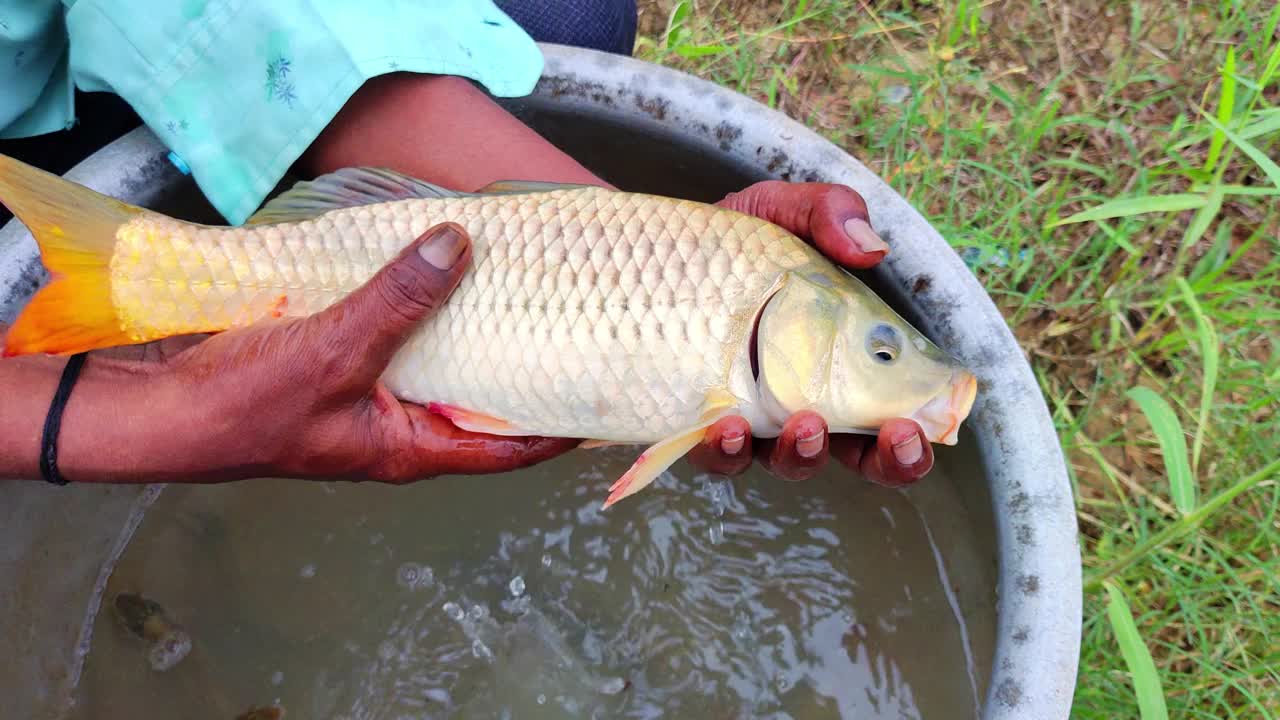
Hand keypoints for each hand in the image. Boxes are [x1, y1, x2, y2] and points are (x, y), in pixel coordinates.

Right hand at [0, 223, 575, 484]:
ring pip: (444, 361)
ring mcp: (372, 395)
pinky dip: (423, 305)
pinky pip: (400, 334)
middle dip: (526, 360)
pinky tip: (441, 266)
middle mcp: (402, 426)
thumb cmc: (244, 407)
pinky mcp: (343, 362)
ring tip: (522, 280)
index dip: (562, 423)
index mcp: (413, 448)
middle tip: (573, 315)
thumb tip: (460, 246)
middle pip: (483, 397)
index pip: (510, 446)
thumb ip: (398, 301)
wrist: (158, 408)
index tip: (605, 386)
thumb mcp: (334, 351)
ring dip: (475, 325)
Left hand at [687, 181, 934, 486]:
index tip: (921, 425)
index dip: (908, 437)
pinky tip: (723, 424)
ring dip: (800, 454)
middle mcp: (786, 402)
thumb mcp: (772, 210)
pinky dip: (721, 447)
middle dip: (881, 462)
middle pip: (847, 453)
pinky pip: (704, 455)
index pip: (882, 415)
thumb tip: (871, 247)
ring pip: (776, 462)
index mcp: (827, 362)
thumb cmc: (711, 242)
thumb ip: (823, 213)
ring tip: (804, 424)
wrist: (619, 257)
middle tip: (895, 440)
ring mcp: (734, 419)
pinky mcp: (678, 427)